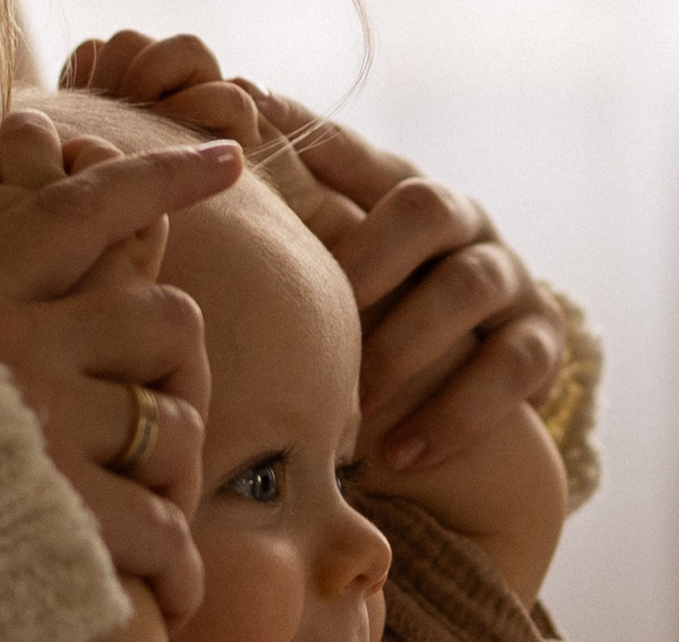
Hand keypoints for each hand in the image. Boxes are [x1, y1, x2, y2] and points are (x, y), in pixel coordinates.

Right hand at [0, 110, 237, 621]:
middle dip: (173, 374)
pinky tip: (167, 597)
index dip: (160, 177)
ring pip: (176, 425)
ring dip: (172, 481)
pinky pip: (167, 529)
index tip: (227, 161)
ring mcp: (49, 429)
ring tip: (148, 522)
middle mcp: (17, 348)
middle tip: (157, 429)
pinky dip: (176, 571)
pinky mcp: (71, 517)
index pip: (81, 211)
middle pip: (166, 318)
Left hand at [62, 34, 564, 475]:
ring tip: (355, 414)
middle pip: (422, 204)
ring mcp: (505, 280)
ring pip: (470, 285)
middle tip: (313, 323)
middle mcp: (453, 226)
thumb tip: (138, 221)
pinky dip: (456, 412)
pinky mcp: (540, 345)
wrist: (452, 440)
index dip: (299, 145)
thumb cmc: (353, 365)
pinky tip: (395, 459)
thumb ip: (254, 268)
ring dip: (407, 348)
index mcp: (385, 199)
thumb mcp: (305, 312)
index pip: (345, 154)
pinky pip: (515, 365)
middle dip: (365, 265)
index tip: (238, 153)